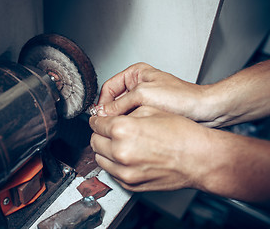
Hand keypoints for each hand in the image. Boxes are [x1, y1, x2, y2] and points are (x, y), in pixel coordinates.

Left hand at [89, 106, 211, 191]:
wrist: (199, 158)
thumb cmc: (181, 134)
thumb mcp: (150, 110)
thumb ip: (124, 113)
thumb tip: (110, 116)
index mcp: (122, 130)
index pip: (96, 124)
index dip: (97, 119)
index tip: (99, 120)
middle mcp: (120, 152)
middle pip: (95, 141)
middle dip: (100, 134)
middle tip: (108, 130)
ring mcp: (124, 171)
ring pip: (100, 158)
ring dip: (105, 150)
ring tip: (118, 144)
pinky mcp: (130, 184)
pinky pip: (112, 172)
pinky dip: (114, 164)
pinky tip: (126, 157)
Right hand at [96, 62, 217, 125]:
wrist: (204, 110)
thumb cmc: (182, 97)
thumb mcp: (144, 95)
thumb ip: (120, 103)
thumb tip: (102, 112)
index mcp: (135, 74)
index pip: (108, 87)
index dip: (103, 102)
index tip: (101, 116)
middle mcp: (138, 85)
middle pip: (114, 100)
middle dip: (112, 112)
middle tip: (110, 124)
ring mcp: (144, 98)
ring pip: (123, 111)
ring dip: (122, 119)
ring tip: (124, 127)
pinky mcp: (150, 111)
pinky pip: (133, 118)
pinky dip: (131, 124)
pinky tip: (134, 130)